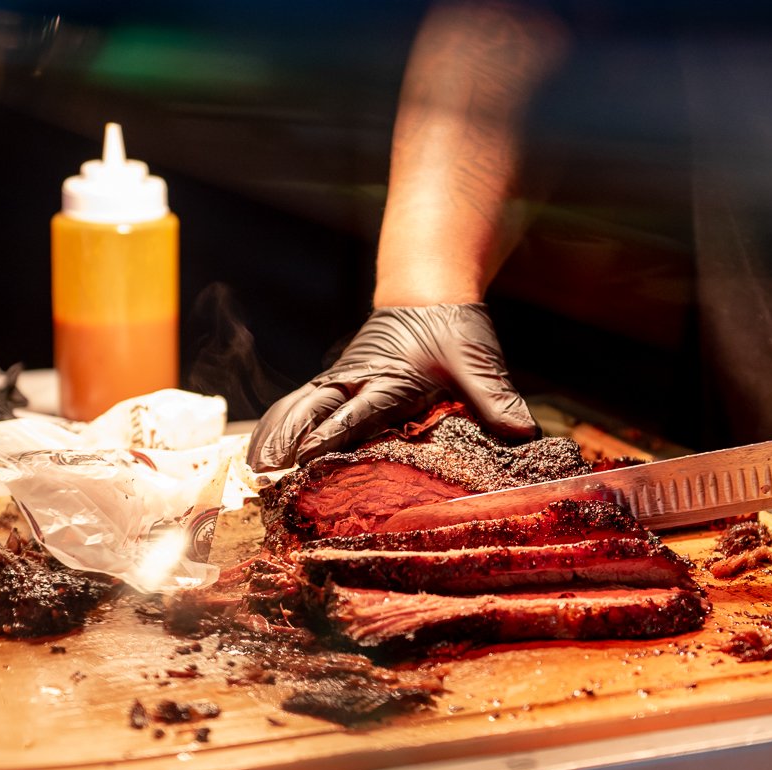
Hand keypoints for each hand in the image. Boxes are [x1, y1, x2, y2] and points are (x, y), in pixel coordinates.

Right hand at [246, 303, 536, 470]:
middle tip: (262, 475)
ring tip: (249, 474)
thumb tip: (522, 430)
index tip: (308, 456)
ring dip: (269, 437)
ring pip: (293, 408)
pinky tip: (258, 456)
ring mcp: (338, 381)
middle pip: (309, 409)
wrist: (429, 292)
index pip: (356, 410)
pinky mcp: (332, 385)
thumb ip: (495, 396)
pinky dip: (271, 429)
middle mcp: (355, 378)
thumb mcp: (477, 359)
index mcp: (390, 376)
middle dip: (283, 440)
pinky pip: (293, 407)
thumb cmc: (453, 328)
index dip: (331, 433)